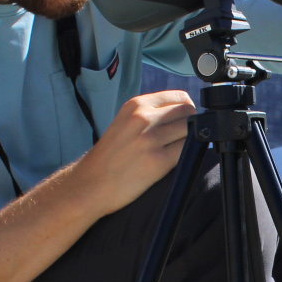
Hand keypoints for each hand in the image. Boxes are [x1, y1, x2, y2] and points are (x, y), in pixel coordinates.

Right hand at [75, 90, 196, 213]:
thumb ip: (150, 114)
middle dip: (191, 124)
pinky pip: (188, 151)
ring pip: (191, 129)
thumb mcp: (126, 122)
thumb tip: (184, 113)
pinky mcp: (158, 161)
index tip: (183, 122)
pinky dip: (188, 155)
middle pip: (188, 111)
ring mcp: (151, 139)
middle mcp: (143, 118)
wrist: (91, 184)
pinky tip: (174, 161)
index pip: (179, 97)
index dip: (186, 110)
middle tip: (180, 139)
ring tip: (175, 150)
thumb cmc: (110, 156)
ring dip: (190, 140)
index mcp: (136, 105)